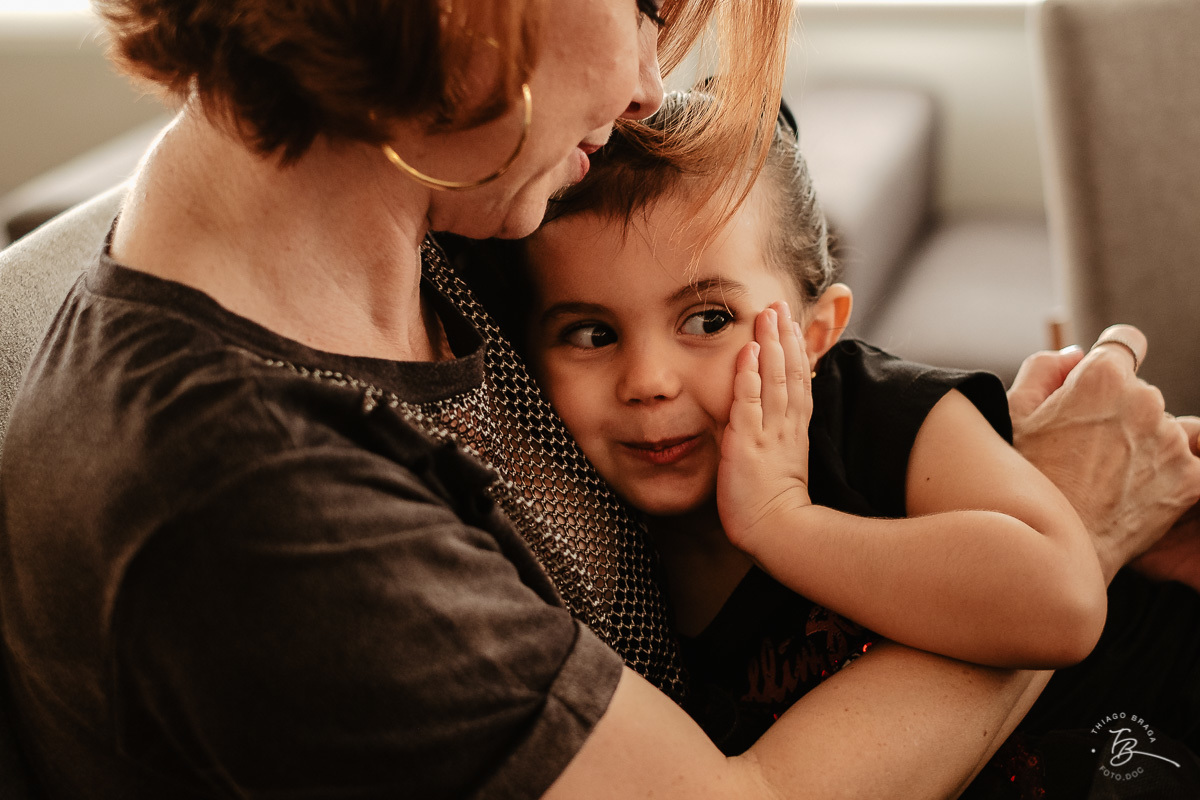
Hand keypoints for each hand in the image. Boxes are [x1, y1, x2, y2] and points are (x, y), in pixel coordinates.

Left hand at [717, 302, 812, 552]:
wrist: (780, 535)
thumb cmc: (776, 512)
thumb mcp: (783, 471)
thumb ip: (778, 447)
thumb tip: (773, 435)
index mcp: (794, 434)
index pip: (799, 384)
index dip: (796, 353)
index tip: (792, 326)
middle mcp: (785, 428)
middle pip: (790, 373)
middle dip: (785, 336)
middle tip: (780, 305)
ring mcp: (768, 433)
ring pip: (775, 379)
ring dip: (771, 344)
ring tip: (768, 314)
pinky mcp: (747, 443)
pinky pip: (749, 402)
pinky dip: (748, 374)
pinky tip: (747, 350)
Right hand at [1008, 325, 1199, 580]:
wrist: (1046, 549)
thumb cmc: (1020, 478)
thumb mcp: (1011, 412)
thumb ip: (1044, 369)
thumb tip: (1076, 355)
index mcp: (1101, 377)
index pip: (1125, 342)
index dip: (1109, 360)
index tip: (1098, 384)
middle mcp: (1146, 400)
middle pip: (1139, 392)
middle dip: (1116, 411)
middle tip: (1081, 450)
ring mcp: (1172, 442)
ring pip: (1161, 430)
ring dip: (1140, 444)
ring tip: (1102, 479)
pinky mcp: (1190, 481)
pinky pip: (1184, 466)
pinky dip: (1161, 478)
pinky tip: (1128, 497)